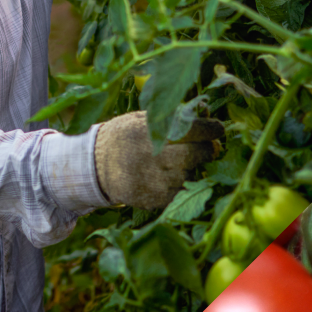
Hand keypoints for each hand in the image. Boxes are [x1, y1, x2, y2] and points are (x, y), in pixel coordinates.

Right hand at [94, 111, 222, 208]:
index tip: (217, 129)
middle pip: (201, 154)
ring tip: (179, 163)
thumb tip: (208, 113)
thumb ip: (174, 117)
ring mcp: (156, 179)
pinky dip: (181, 185)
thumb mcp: (143, 119)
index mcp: (154, 130)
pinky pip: (181, 192)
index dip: (212, 129)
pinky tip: (170, 177)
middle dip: (207, 150)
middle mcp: (157, 155)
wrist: (94, 165)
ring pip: (192, 174)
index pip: (198, 129)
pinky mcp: (154, 198)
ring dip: (192, 169)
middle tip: (205, 148)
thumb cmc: (124, 137)